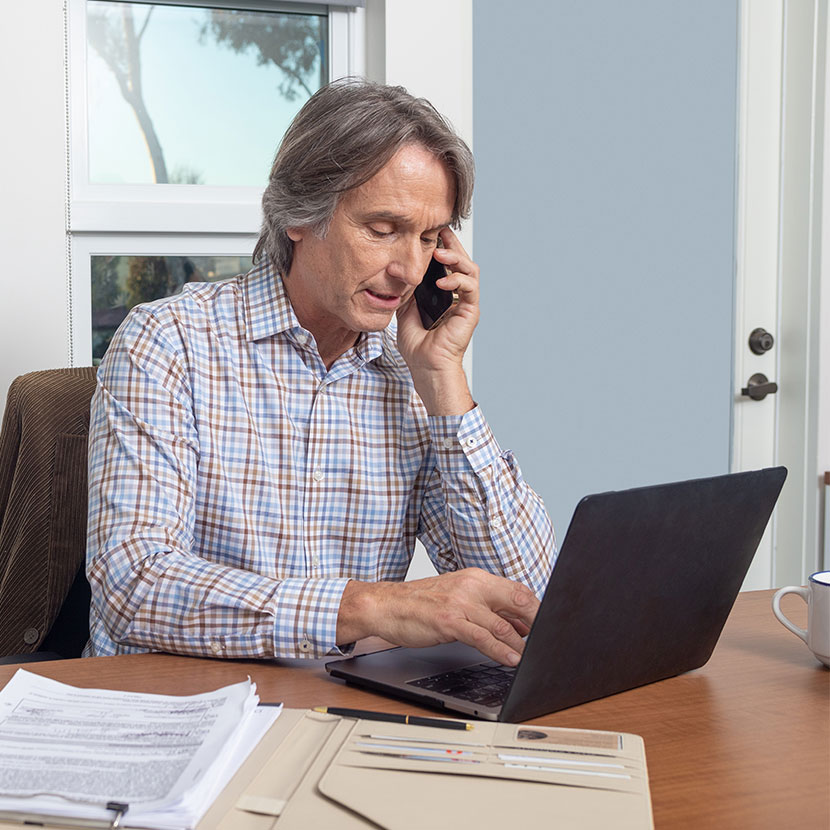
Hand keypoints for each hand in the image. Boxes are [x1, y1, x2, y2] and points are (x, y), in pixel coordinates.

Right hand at [337, 568, 539, 665]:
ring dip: (523, 644)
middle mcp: (472, 585)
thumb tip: (521, 624)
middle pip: (518, 600)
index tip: (552, 624)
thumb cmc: (420, 604)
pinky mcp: (448, 620)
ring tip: (535, 658)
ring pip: (503, 623)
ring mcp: (460, 602)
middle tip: (553, 639)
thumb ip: (488, 608)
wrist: (385, 605)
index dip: (539, 608)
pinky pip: (482, 637)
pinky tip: (511, 659)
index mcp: (476, 578)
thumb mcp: (458, 598)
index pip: (518, 589)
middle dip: (539, 621)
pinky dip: (501, 650)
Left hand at [396, 228, 479, 414]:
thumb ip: (407, 290)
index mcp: (444, 294)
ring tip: (439, 252)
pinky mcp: (470, 311)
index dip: (441, 247)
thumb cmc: (417, 345)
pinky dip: (457, 280)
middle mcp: (458, 296)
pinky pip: (470, 288)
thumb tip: (400, 270)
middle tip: (440, 230)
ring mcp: (466, 302)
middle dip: (452, 244)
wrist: (425, 366)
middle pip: (461, 261)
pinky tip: (442, 281)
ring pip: (470, 269)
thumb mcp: (404, 309)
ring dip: (456, 257)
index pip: (447, 264)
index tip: (429, 233)